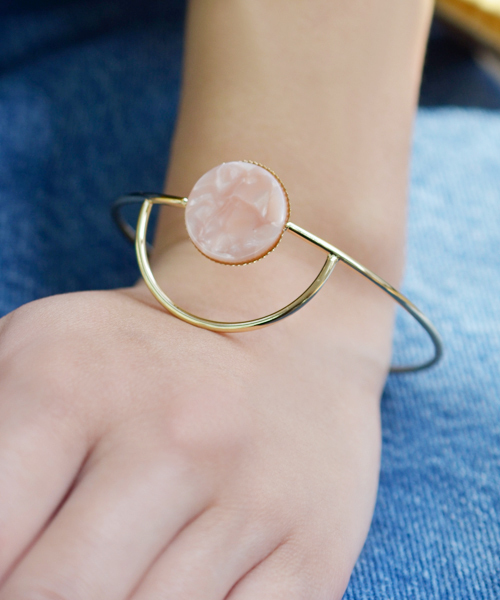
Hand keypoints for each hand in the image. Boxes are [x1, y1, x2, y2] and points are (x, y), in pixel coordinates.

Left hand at [0, 242, 390, 599]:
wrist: (283, 340)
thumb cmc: (142, 358)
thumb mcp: (40, 357)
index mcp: (73, 381)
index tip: (10, 577)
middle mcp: (173, 437)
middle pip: (57, 598)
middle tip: (55, 580)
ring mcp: (253, 498)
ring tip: (118, 573)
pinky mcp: (312, 551)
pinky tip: (174, 586)